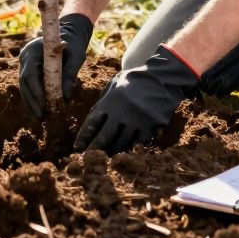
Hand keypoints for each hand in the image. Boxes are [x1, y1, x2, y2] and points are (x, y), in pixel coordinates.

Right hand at [19, 13, 92, 118]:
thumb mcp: (75, 58)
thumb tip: (66, 98)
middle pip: (24, 83)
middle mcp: (25, 56)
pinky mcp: (28, 69)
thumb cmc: (74, 45)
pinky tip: (38, 112)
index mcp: (33, 50)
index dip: (35, 92)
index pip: (29, 74)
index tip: (43, 106)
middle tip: (41, 118)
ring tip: (39, 119)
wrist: (70, 34)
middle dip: (32, 102)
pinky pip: (28, 86)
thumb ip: (69, 75)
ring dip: (31, 104)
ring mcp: (25, 62)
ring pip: (24, 87)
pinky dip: (33, 99)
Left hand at [73, 44, 199, 153]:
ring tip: (104, 156)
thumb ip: (103, 101)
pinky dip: (127, 147)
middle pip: (104, 138)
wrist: (161, 79)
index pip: (92, 123)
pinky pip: (135, 143)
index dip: (83, 136)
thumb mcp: (115, 84)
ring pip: (120, 143)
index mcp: (110, 101)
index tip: (77, 146)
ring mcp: (136, 122)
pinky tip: (122, 150)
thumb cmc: (134, 80)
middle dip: (94, 149)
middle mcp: (122, 113)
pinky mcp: (149, 127)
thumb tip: (92, 118)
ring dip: (111, 150)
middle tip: (87, 158)